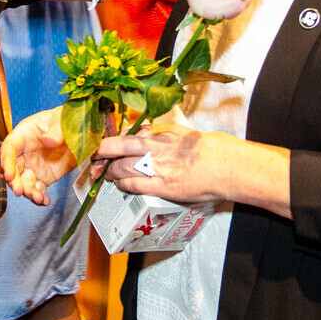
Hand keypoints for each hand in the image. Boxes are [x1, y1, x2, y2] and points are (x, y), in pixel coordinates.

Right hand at [1, 107, 76, 205]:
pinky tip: (45, 201)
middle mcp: (25, 152)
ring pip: (24, 182)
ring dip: (28, 192)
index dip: (6, 161)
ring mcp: (33, 166)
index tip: (9, 174)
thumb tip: (46, 141)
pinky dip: (40, 198)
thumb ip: (55, 130)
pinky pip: (38, 189)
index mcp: (24, 135)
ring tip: (38, 198)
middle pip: (13, 169)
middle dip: (15, 182)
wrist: (80, 131)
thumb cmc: (67, 119)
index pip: (9, 148)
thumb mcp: (62, 119)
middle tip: (20, 191)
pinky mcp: (44, 177)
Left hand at [96, 123, 234, 206]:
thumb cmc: (206, 149)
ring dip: (111, 172)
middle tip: (94, 157)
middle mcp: (158, 147)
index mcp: (162, 133)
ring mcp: (160, 168)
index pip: (129, 133)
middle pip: (120, 147)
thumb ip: (159, 133)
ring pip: (123, 167)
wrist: (226, 166)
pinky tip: (120, 185)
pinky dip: (123, 185)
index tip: (103, 143)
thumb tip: (140, 132)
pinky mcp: (164, 186)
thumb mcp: (181, 132)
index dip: (111, 139)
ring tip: (108, 174)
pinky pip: (135, 185)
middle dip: (102, 153)